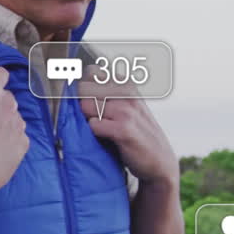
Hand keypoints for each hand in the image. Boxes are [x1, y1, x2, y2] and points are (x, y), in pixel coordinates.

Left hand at [77, 65, 178, 185]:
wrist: (160, 161)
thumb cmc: (137, 134)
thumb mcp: (127, 107)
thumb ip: (106, 94)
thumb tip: (73, 85)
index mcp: (126, 85)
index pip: (92, 71)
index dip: (82, 87)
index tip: (84, 99)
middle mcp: (127, 93)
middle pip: (83, 88)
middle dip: (81, 104)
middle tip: (92, 118)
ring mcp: (126, 110)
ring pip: (85, 105)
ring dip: (86, 119)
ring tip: (100, 129)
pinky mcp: (123, 129)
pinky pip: (92, 125)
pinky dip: (93, 133)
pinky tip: (104, 138)